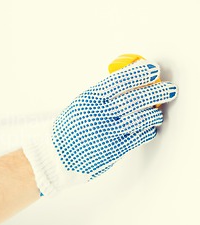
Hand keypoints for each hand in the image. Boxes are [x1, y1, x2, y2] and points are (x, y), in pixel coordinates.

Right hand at [23, 60, 177, 195]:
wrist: (56, 155)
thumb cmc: (70, 128)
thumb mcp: (81, 105)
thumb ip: (103, 95)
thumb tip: (131, 81)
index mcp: (88, 100)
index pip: (118, 81)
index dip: (138, 73)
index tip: (152, 68)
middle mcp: (97, 115)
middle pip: (133, 99)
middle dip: (155, 92)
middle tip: (167, 88)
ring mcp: (105, 133)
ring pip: (139, 119)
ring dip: (154, 113)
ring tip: (158, 110)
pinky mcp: (113, 150)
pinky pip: (137, 137)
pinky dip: (147, 130)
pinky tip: (150, 126)